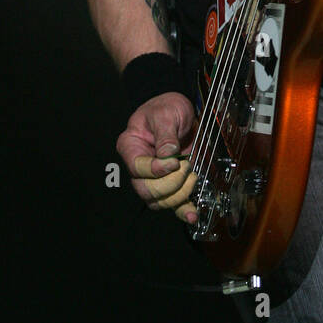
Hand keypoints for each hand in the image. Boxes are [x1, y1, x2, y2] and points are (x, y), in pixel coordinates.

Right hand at [115, 91, 198, 222]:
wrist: (180, 112)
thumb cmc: (166, 108)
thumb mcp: (166, 113)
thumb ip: (166, 134)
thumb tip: (167, 155)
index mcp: (130, 146)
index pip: (137, 167)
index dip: (156, 169)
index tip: (175, 161)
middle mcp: (139, 166)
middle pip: (146, 190)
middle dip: (169, 183)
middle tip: (185, 167)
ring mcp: (153, 177)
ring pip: (159, 201)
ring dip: (179, 195)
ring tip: (192, 177)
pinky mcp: (170, 184)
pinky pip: (172, 204)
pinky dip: (183, 210)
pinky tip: (192, 214)